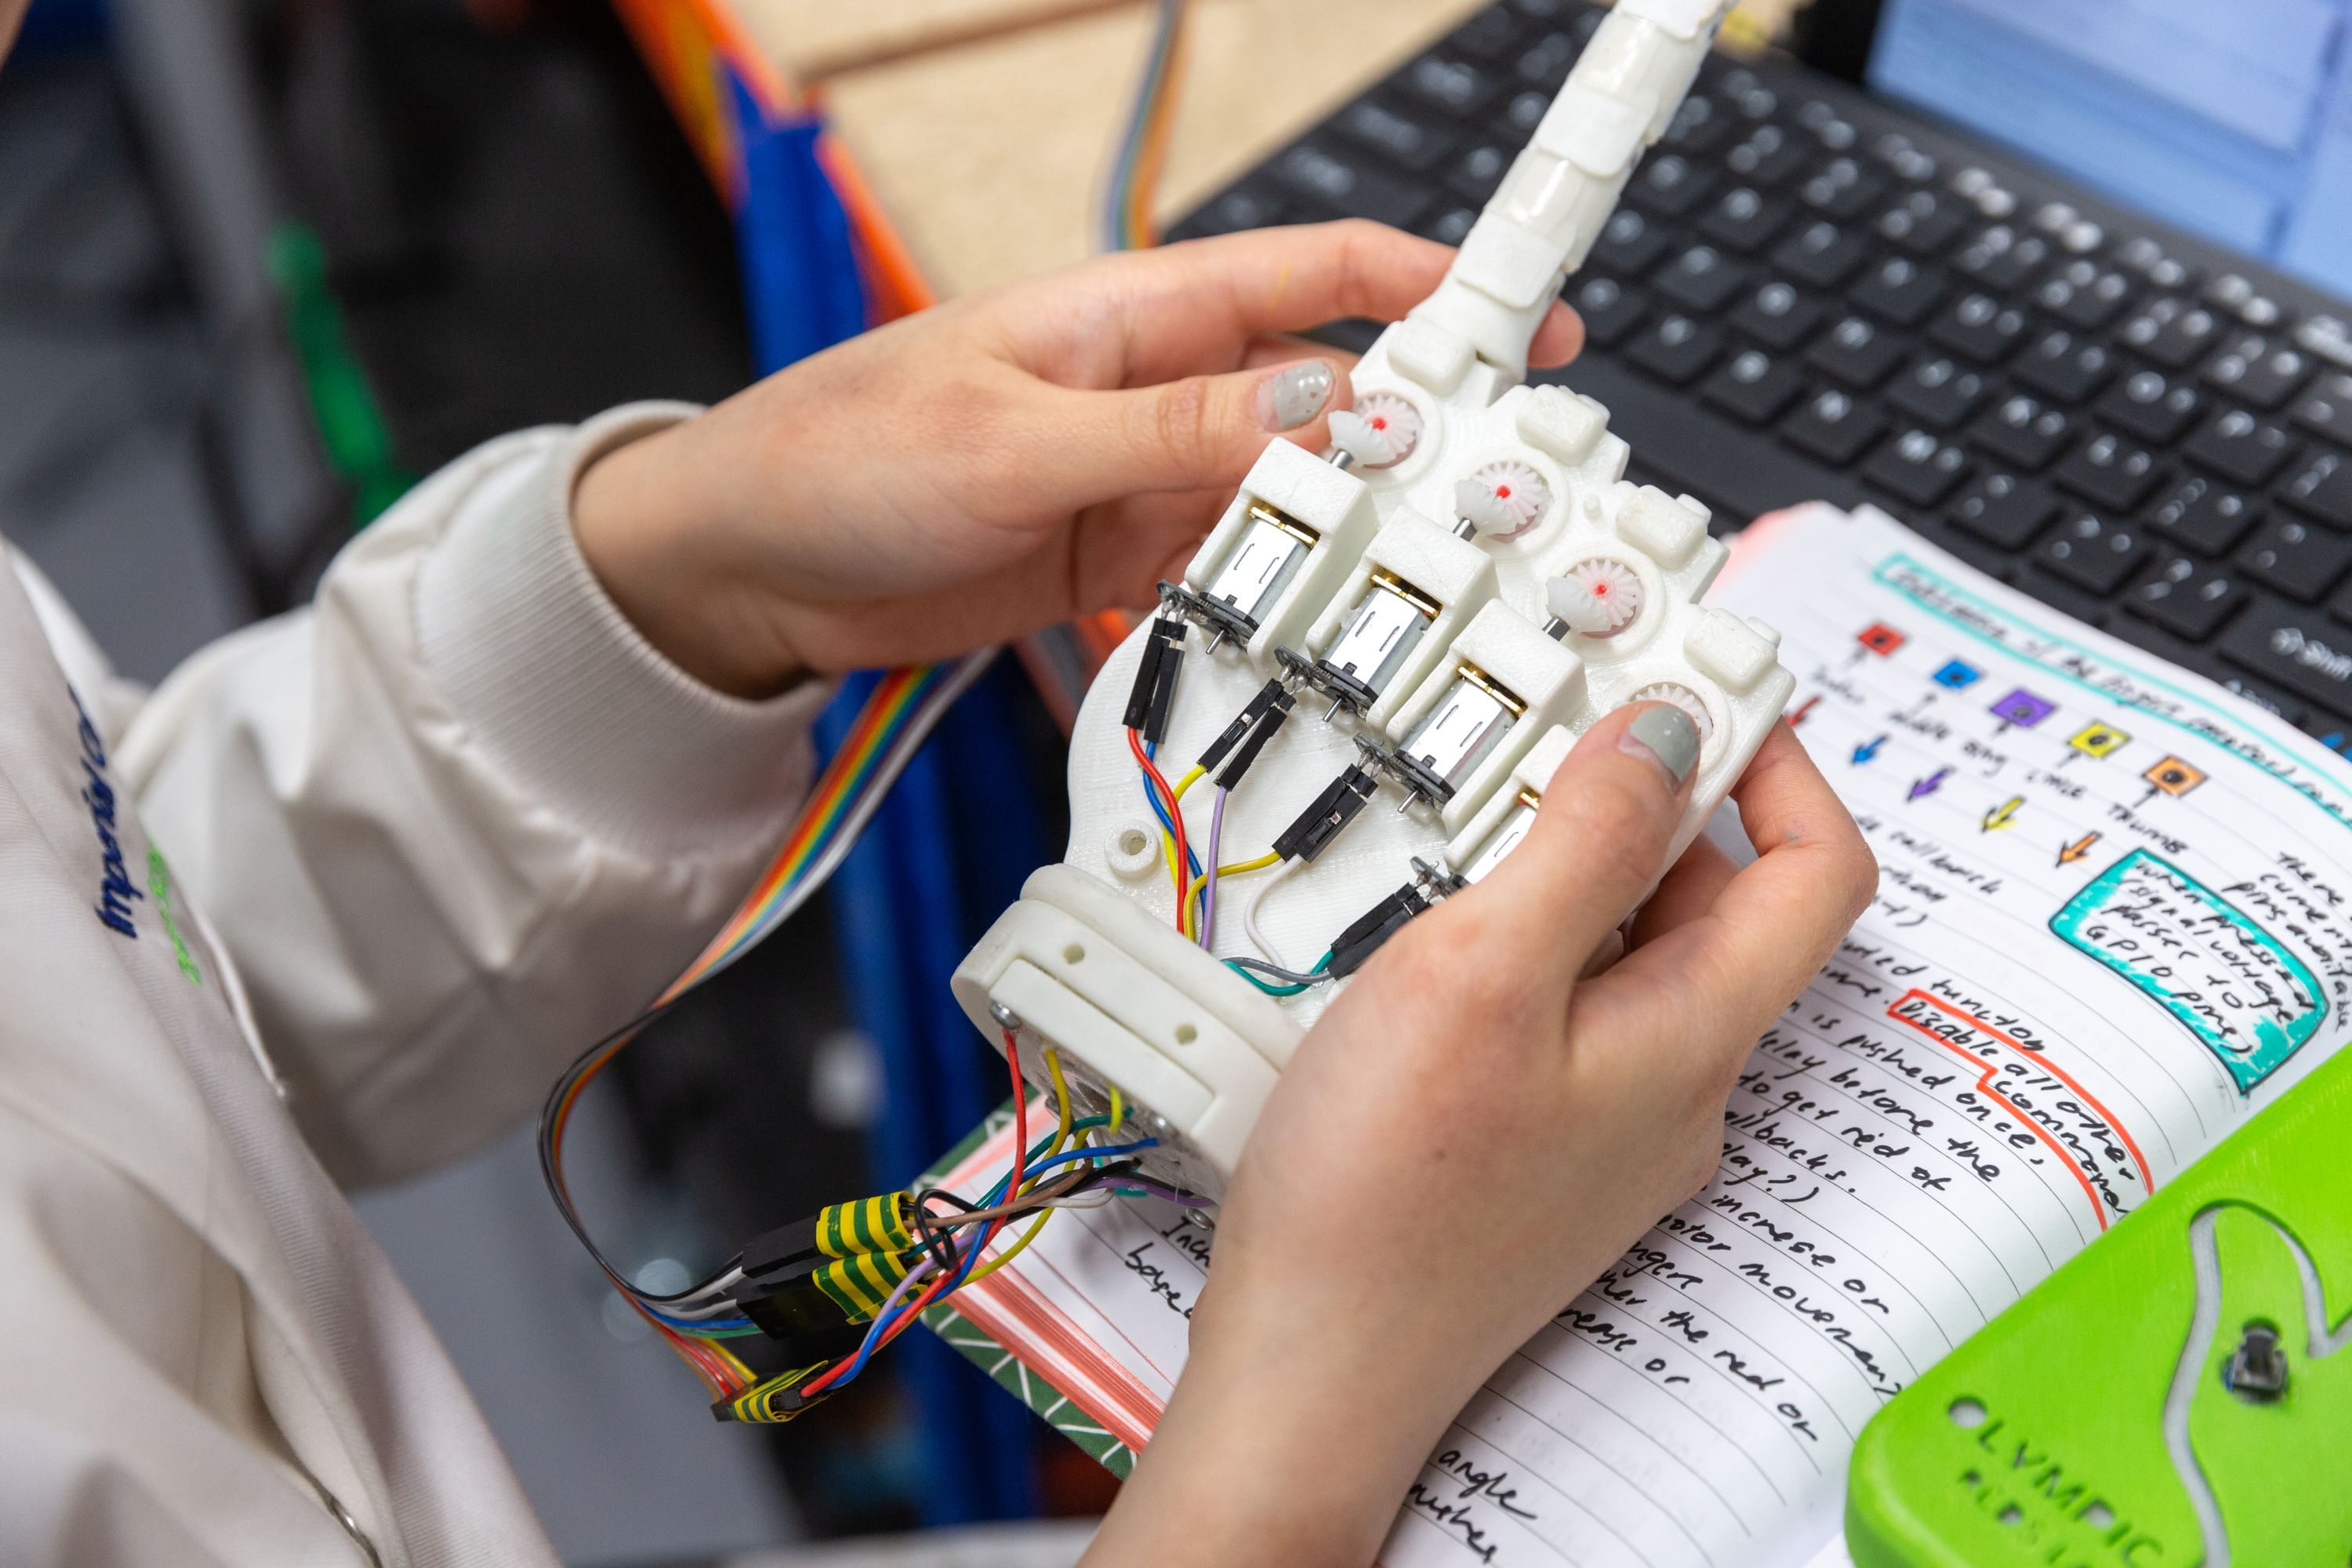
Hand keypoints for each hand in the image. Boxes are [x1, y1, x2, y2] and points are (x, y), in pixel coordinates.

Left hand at [572, 221, 1580, 695]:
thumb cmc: (836, 458)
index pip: (1312, 276)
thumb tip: (1321, 405)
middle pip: (1325, 400)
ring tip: (1417, 584)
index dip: (1430, 284)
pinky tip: (1304, 634)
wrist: (740, 571)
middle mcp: (1152, 392)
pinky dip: (1268, 604)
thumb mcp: (1012, 440)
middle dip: (1416, 437)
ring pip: (1286, 499)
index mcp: (1131, 316)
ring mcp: (1140, 482)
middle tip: (1498, 497)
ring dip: (1345, 537)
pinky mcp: (1115, 561)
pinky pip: (1227, 576)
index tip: (1532, 319)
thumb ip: (1170, 430)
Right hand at [1093, 708, 1875, 1566]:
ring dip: (1563, 872)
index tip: (1697, 688)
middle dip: (1640, 805)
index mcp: (1693, 1038)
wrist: (1309, 1363)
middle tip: (1542, 742)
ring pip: (1626, 953)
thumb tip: (1662, 734)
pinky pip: (1563, 1009)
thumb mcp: (1483, 973)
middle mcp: (1674, 1085)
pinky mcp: (1538, 1144)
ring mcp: (1607, 1123)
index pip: (1818, 873)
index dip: (1777, 762)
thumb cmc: (1385, 1195)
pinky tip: (1428, 940)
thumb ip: (1584, 843)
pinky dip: (1517, 944)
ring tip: (1464, 839)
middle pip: (1714, 903)